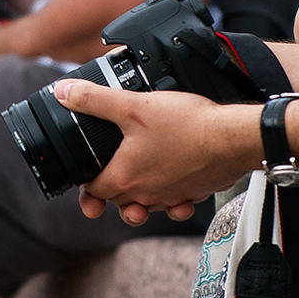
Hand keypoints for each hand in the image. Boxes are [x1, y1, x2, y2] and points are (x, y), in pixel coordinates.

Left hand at [52, 80, 258, 226]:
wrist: (234, 138)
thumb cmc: (187, 125)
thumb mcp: (133, 106)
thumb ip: (95, 100)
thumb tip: (64, 93)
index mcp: (126, 178)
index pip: (94, 192)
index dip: (86, 183)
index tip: (86, 174)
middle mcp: (147, 195)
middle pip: (119, 201)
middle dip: (110, 192)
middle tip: (107, 175)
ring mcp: (171, 196)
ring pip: (147, 205)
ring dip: (139, 198)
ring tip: (137, 181)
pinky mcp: (193, 192)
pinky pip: (176, 203)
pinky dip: (170, 198)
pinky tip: (172, 183)